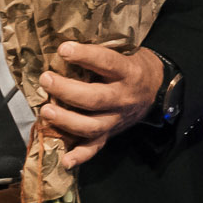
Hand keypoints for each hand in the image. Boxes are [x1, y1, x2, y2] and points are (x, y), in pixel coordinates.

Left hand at [35, 41, 165, 169]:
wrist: (156, 90)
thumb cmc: (132, 65)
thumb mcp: (124, 51)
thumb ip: (100, 52)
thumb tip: (64, 42)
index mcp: (128, 72)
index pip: (106, 63)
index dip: (85, 56)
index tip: (63, 49)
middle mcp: (123, 98)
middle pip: (95, 99)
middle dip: (67, 90)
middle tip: (46, 79)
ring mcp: (116, 119)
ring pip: (92, 126)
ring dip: (67, 120)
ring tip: (45, 111)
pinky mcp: (110, 134)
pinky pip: (95, 148)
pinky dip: (80, 156)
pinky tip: (65, 160)